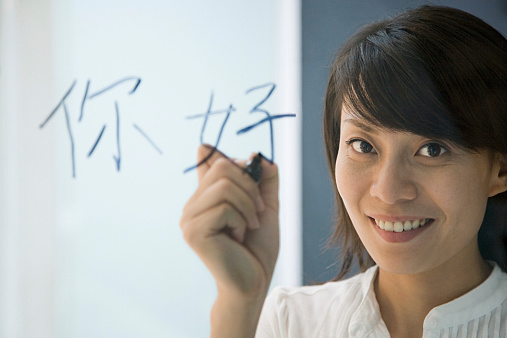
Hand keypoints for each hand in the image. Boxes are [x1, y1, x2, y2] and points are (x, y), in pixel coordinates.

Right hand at [180, 144, 278, 299]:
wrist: (254, 281)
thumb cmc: (258, 247)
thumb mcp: (265, 206)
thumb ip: (264, 180)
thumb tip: (256, 155)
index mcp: (205, 197)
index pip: (209, 158)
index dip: (235, 161)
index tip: (252, 175)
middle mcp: (193, 205)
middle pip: (222, 167)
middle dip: (251, 186)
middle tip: (259, 209)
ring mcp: (190, 218)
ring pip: (224, 186)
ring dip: (248, 205)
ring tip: (250, 225)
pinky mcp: (194, 231)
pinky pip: (224, 208)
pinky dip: (241, 220)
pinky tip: (239, 237)